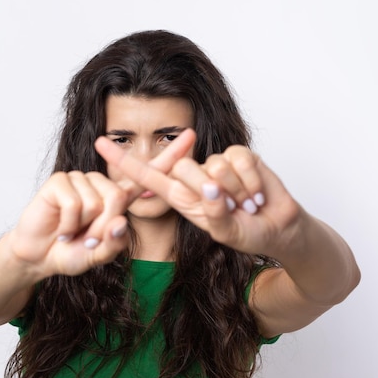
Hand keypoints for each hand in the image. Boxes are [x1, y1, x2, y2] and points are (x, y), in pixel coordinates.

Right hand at [7, 129, 196, 277]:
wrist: (37, 257)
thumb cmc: (70, 252)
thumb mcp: (98, 255)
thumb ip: (114, 244)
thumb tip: (121, 221)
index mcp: (117, 198)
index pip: (148, 176)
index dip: (170, 157)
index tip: (191, 135)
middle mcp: (101, 184)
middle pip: (118, 198)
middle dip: (102, 228)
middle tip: (85, 239)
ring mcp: (80, 179)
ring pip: (96, 203)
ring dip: (82, 228)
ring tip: (70, 232)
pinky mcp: (59, 180)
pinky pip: (74, 204)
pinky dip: (66, 224)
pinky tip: (59, 227)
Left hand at [94, 129, 301, 255]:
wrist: (279, 228)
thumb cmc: (247, 233)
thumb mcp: (225, 233)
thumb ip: (214, 214)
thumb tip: (210, 187)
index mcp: (181, 197)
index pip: (147, 177)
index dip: (124, 162)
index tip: (99, 144)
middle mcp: (195, 177)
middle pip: (182, 168)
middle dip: (207, 191)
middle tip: (230, 209)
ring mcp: (216, 164)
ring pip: (213, 165)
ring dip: (235, 192)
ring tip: (246, 205)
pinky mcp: (239, 155)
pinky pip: (238, 159)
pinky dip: (251, 181)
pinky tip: (257, 194)